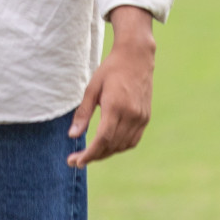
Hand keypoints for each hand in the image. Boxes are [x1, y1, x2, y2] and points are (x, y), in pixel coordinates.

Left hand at [67, 6, 155, 167]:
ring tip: (89, 155)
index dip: (89, 154)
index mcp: (116, 107)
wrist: (137, 58)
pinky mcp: (146, 118)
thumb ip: (83, 113)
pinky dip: (119, 147)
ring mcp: (141, 118)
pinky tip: (107, 146)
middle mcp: (132, 115)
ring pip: (123, 146)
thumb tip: (72, 136)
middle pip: (112, 145)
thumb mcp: (92, 89)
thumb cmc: (110, 70)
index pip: (102, 139)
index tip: (76, 161)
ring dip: (106, 153)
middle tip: (76, 161)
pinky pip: (133, 140)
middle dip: (94, 156)